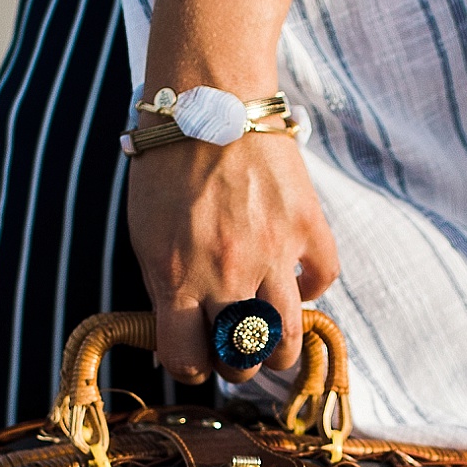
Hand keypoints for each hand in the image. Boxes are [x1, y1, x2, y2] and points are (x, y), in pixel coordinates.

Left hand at [126, 134, 338, 380]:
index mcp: (177, 278)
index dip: (191, 366)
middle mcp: (226, 274)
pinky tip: (295, 280)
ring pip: (287, 337)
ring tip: (271, 338)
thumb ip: (162, 285)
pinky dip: (311, 289)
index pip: (187, 359)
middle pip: (241, 358)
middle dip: (237, 365)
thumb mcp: (145, 233)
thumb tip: (177, 331)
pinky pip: (322, 281)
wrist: (210, 100)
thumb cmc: (167, 166)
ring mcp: (272, 252)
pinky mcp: (307, 226)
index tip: (195, 357)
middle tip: (235, 352)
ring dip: (278, 349)